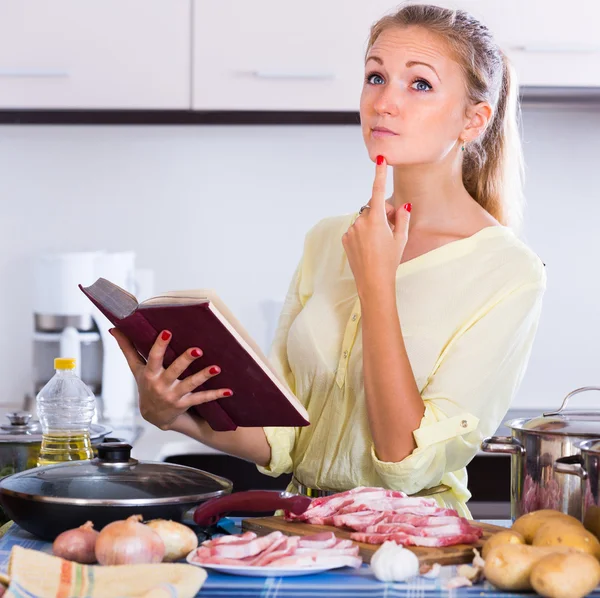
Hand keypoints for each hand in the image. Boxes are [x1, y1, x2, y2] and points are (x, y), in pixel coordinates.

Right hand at [109, 329, 231, 430]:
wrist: (153, 416)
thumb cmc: (146, 385)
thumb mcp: (135, 369)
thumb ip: (127, 348)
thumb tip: (114, 328)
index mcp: (149, 374)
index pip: (153, 358)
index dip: (160, 345)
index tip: (167, 331)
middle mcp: (161, 385)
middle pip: (174, 370)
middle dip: (185, 360)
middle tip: (197, 349)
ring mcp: (174, 395)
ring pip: (190, 385)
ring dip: (203, 376)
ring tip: (216, 368)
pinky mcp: (185, 403)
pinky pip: (202, 399)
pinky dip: (215, 395)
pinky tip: (229, 390)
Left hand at [342, 155, 410, 294]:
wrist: (373, 282)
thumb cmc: (390, 261)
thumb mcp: (401, 239)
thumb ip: (402, 218)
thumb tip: (403, 205)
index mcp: (376, 219)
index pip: (379, 191)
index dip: (380, 173)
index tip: (380, 158)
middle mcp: (361, 221)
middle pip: (373, 207)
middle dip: (383, 212)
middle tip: (392, 227)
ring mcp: (351, 230)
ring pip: (364, 219)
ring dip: (372, 224)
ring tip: (379, 242)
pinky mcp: (345, 238)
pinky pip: (355, 229)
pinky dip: (362, 233)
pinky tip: (368, 247)